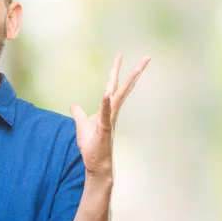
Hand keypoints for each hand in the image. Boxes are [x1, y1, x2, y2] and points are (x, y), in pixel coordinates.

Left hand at [70, 53, 149, 180]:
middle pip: (123, 87)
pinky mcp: (105, 129)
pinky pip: (105, 113)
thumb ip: (79, 114)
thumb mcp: (81, 125)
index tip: (120, 55)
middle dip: (134, 72)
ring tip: (137, 68)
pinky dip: (105, 103)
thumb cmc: (92, 147)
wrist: (96, 165)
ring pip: (119, 97)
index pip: (113, 86)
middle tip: (147, 57)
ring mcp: (110, 120)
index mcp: (108, 109)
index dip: (116, 70)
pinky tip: (106, 92)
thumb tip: (74, 105)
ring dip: (128, 82)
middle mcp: (113, 112)